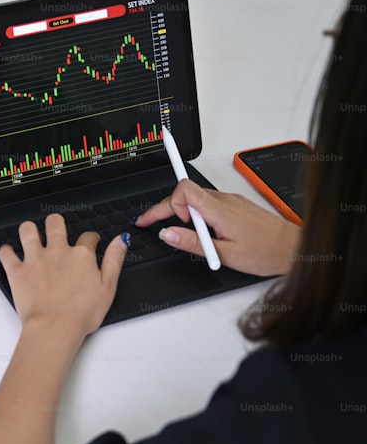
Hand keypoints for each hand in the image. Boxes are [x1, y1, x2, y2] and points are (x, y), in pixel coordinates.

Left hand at [0, 214, 127, 338]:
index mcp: (81, 255)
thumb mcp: (108, 287)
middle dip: (56, 223)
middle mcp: (57, 252)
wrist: (55, 327)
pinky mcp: (17, 271)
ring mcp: (35, 259)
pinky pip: (6, 253)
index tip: (90, 242)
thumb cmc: (82, 314)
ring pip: (28, 230)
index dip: (91, 238)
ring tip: (31, 235)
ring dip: (29, 230)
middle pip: (55, 223)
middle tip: (55, 230)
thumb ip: (114, 260)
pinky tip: (10, 253)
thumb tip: (120, 241)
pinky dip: (6, 251)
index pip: (88, 237)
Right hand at [135, 179, 299, 276]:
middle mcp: (224, 199)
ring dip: (181, 212)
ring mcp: (230, 200)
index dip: (167, 204)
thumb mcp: (224, 254)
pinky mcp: (235, 204)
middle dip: (164, 208)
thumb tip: (166, 234)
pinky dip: (195, 212)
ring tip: (179, 232)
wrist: (294, 249)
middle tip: (148, 223)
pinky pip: (207, 202)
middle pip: (184, 193)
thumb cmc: (266, 253)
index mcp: (219, 210)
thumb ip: (192, 242)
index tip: (156, 221)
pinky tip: (198, 228)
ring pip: (195, 198)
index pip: (184, 190)